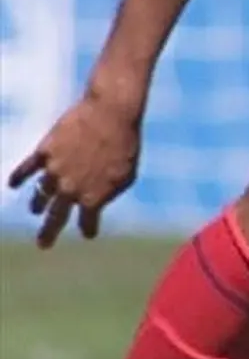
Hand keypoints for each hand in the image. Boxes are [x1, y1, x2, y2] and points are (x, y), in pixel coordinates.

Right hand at [9, 93, 143, 247]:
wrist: (111, 114)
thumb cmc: (126, 144)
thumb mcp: (126, 175)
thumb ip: (109, 192)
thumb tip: (96, 201)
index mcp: (93, 198)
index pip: (87, 221)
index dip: (88, 229)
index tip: (89, 233)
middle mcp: (70, 189)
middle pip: (55, 217)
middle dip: (49, 233)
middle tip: (43, 245)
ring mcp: (55, 171)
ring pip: (41, 194)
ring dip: (38, 204)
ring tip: (35, 209)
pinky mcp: (45, 151)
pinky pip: (26, 169)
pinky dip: (18, 177)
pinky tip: (13, 184)